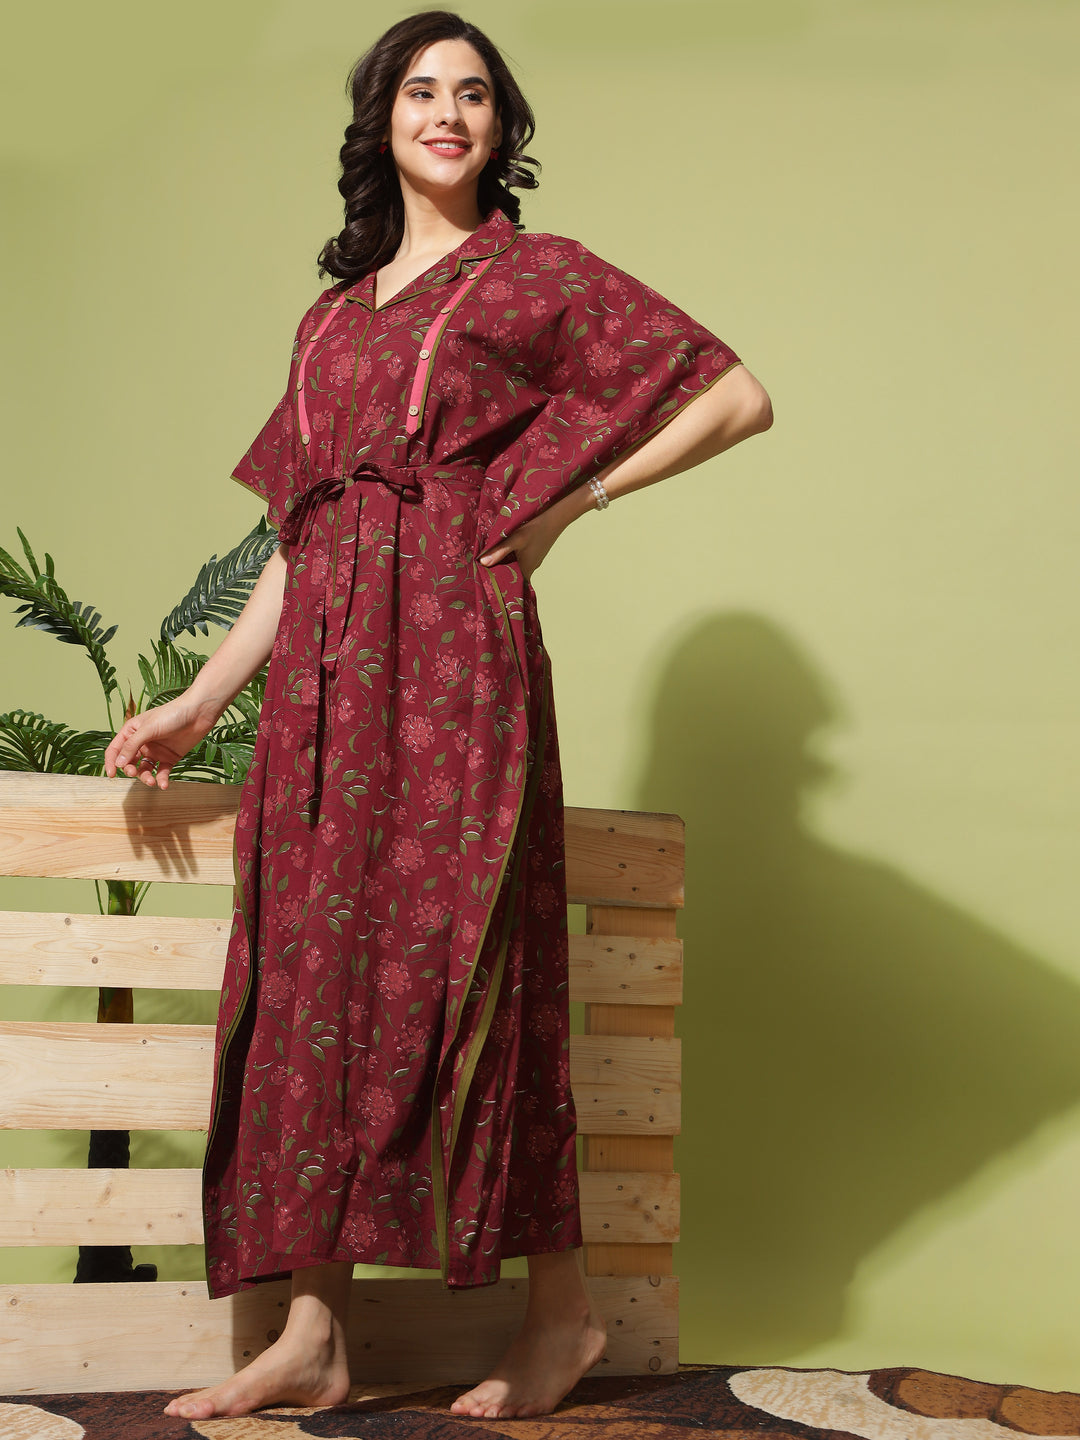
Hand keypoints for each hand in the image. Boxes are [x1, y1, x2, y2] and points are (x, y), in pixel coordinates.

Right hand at [103, 696, 220, 789]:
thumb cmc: (172, 714)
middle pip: (129, 762)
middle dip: (130, 770)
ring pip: (145, 770)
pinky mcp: (170, 758)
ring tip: (151, 782)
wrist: (198, 713)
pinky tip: (163, 785)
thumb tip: (119, 763)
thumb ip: (132, 745)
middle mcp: (142, 742)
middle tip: (134, 773)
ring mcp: (156, 751)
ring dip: (145, 777)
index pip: (116, 749)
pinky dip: (161, 780)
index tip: (111, 774)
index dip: (111, 762)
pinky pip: (162, 772)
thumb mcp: (148, 728)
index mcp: (132, 731)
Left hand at [478, 506, 564, 582]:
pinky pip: (520, 560)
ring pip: (515, 567)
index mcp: (525, 570)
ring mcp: (533, 562)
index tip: (484, 579)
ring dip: (504, 564)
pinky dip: (511, 558)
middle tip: (482, 569)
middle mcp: (530, 569)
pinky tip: (504, 550)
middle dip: (498, 572)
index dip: (497, 583)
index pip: (509, 583)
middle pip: (511, 575)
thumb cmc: (536, 529)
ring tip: (490, 559)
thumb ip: (500, 551)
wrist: (555, 518)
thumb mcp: (516, 539)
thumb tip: (482, 563)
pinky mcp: (534, 555)